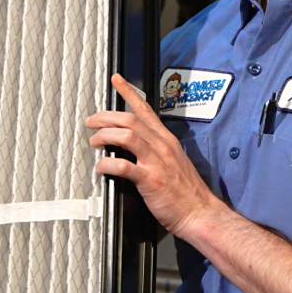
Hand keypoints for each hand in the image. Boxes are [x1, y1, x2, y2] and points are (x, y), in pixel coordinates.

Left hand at [86, 74, 222, 240]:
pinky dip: (108, 164)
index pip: (145, 109)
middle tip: (91, 122)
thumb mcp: (173, 161)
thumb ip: (154, 149)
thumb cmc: (185, 192)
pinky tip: (101, 167)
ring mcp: (157, 162)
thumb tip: (131, 143)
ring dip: (105, 136)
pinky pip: (124, 166)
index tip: (116, 79)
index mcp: (166, 140)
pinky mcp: (150, 179)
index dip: (128, 92)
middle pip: (129, 120)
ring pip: (126, 136)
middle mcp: (162, 146)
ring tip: (94, 142)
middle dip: (106, 117)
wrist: (200, 213)